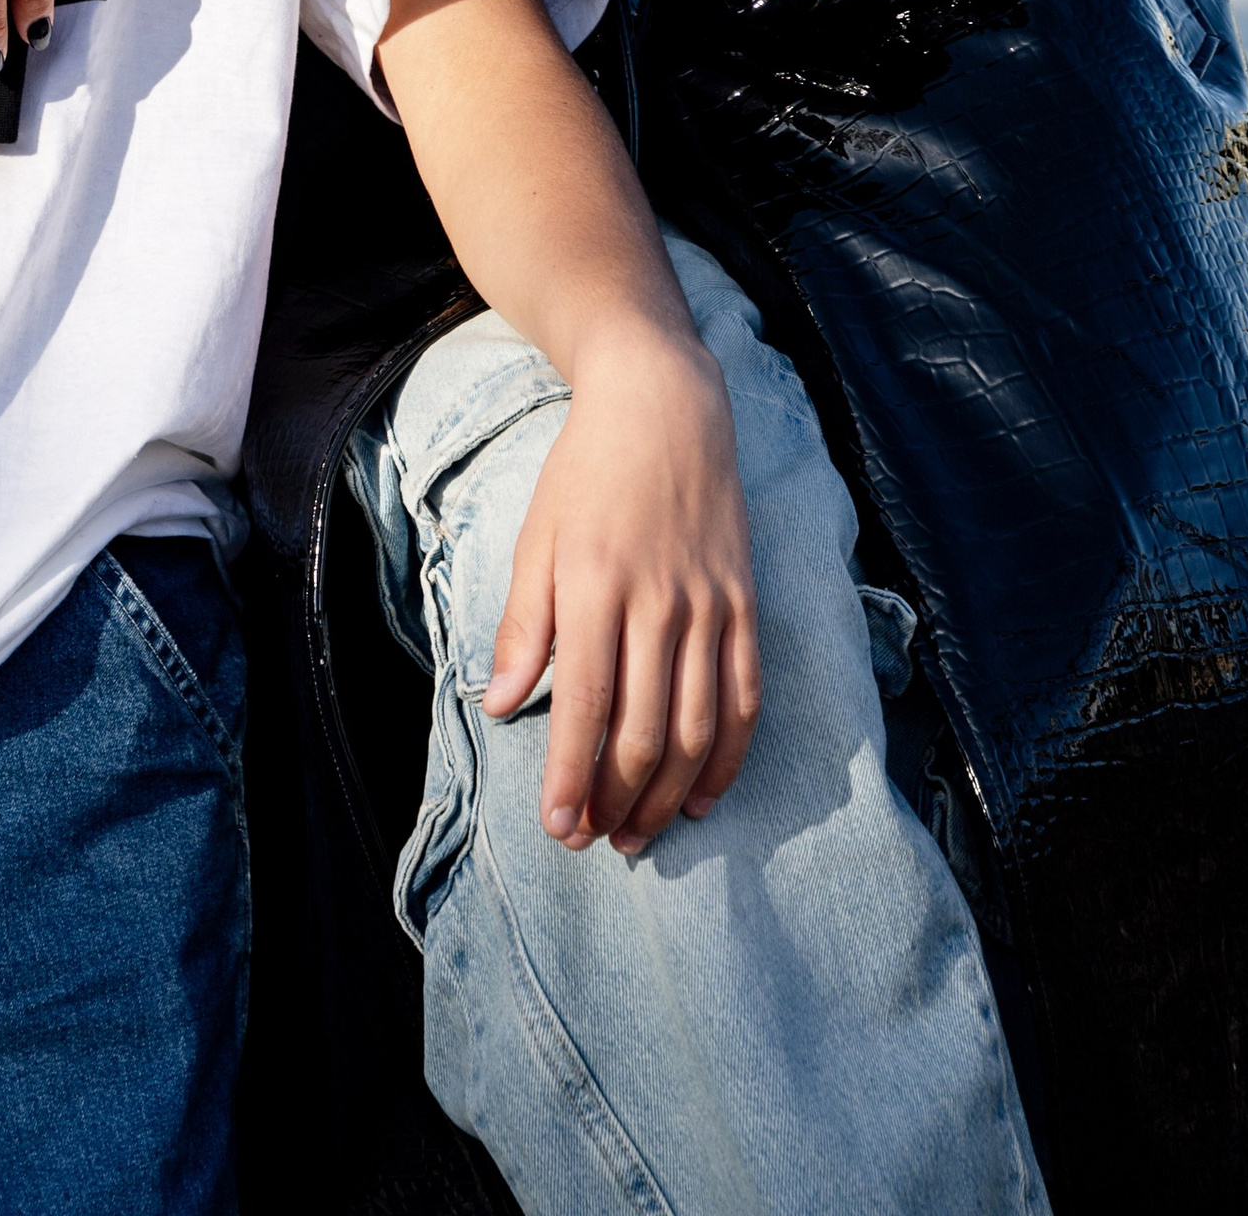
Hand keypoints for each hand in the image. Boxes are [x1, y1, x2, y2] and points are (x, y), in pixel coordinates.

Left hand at [486, 329, 760, 855]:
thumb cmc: (586, 472)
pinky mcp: (745, 605)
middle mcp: (659, 602)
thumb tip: (502, 706)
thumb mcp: (536, 537)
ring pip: (697, 728)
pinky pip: (744, 698)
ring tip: (639, 833)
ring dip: (668, 795)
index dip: (572, 776)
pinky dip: (727, 758)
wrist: (664, 406)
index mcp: (595, 585)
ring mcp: (711, 606)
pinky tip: (703, 796)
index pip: (587, 706)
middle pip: (645, 731)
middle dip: (617, 799)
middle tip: (594, 841)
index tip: (557, 826)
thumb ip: (524, 627)